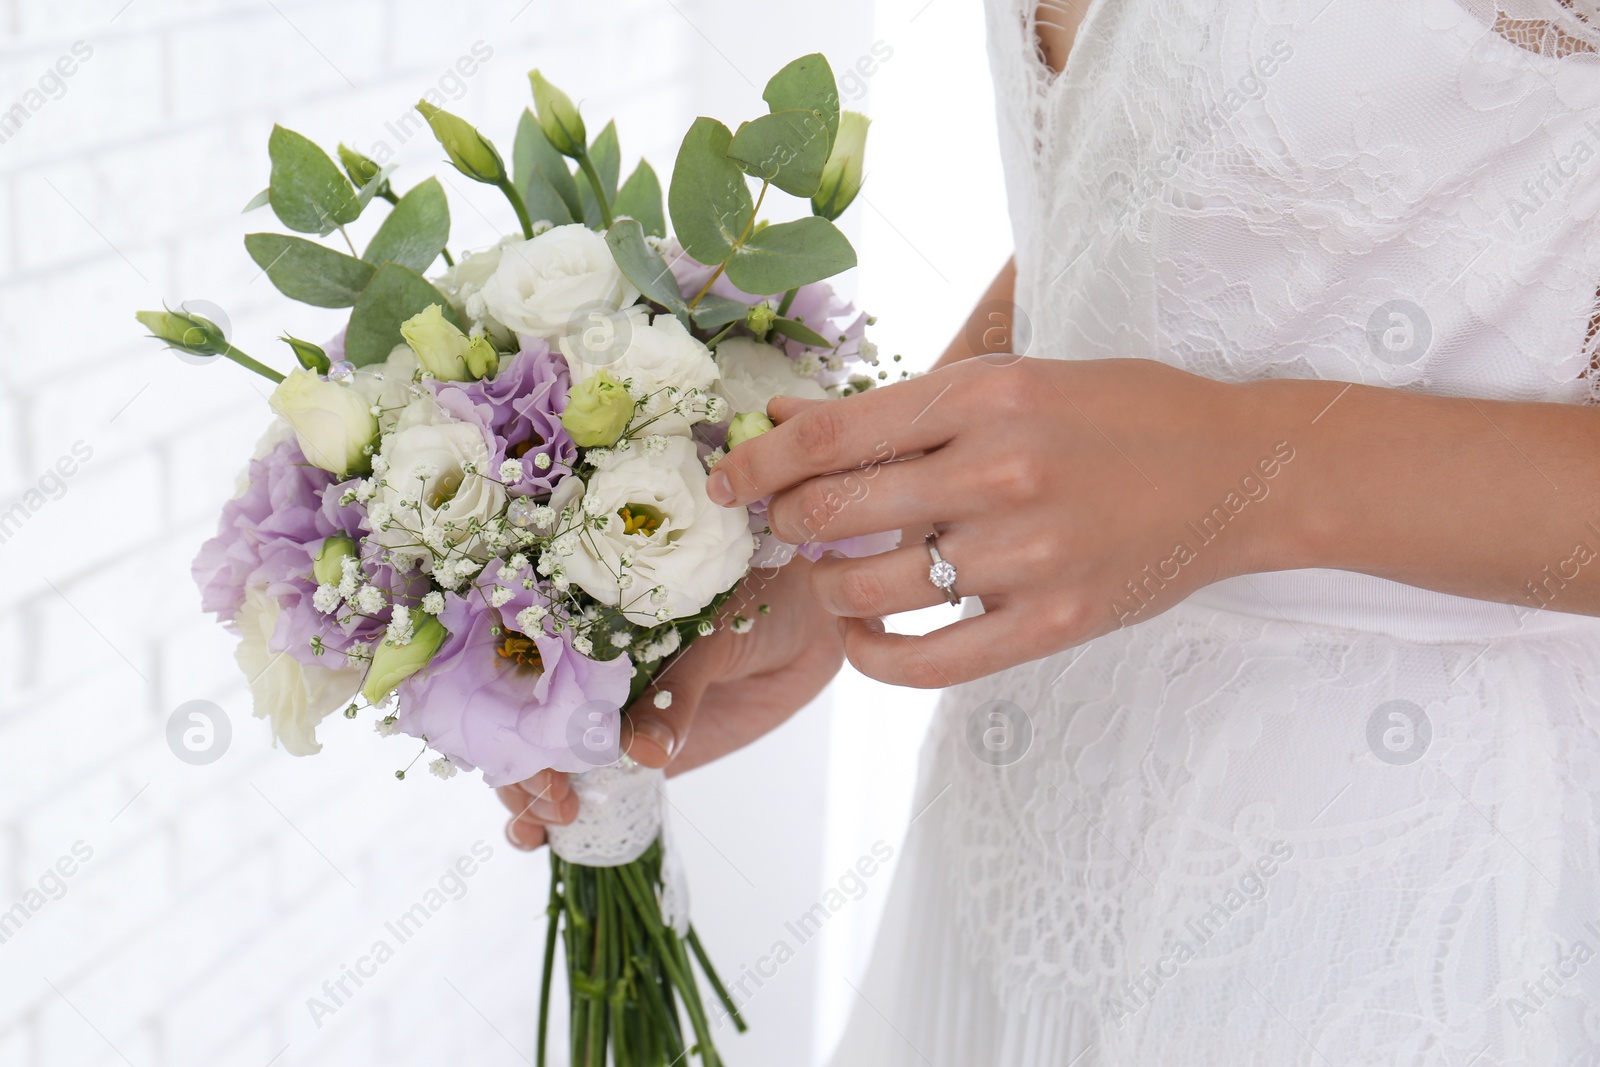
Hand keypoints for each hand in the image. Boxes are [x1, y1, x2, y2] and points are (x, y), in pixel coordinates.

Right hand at [498, 557, 843, 849]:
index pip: (523, 676)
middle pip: (526, 732)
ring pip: (547, 768)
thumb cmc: (756, 599)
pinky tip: (544, 843)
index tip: (530, 756)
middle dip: (522, 774)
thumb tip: (642, 753)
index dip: (513, 719)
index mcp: (589, 627)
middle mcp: (589, 676)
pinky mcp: (645, 756)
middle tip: (553, 802)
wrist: (811, 620)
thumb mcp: (711, 636)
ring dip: (529, 804)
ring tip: (542, 828)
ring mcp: (612, 721)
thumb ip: (677, 691)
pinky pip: (597, 792)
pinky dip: (565, 822)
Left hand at [703, 355, 1306, 686]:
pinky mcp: (1052, 623)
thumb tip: (789, 421)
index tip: (725, 481)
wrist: (1242, 474)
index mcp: (986, 395)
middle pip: (834, 515)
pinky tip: (866, 638)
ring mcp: (1026, 555)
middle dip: (790, 525)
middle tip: (792, 527)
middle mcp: (999, 472)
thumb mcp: (1013, 380)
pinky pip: (927, 662)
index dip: (757, 461)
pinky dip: (875, 657)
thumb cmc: (1124, 414)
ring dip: (828, 589)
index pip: (831, 437)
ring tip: (837, 577)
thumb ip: (901, 410)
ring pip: (867, 591)